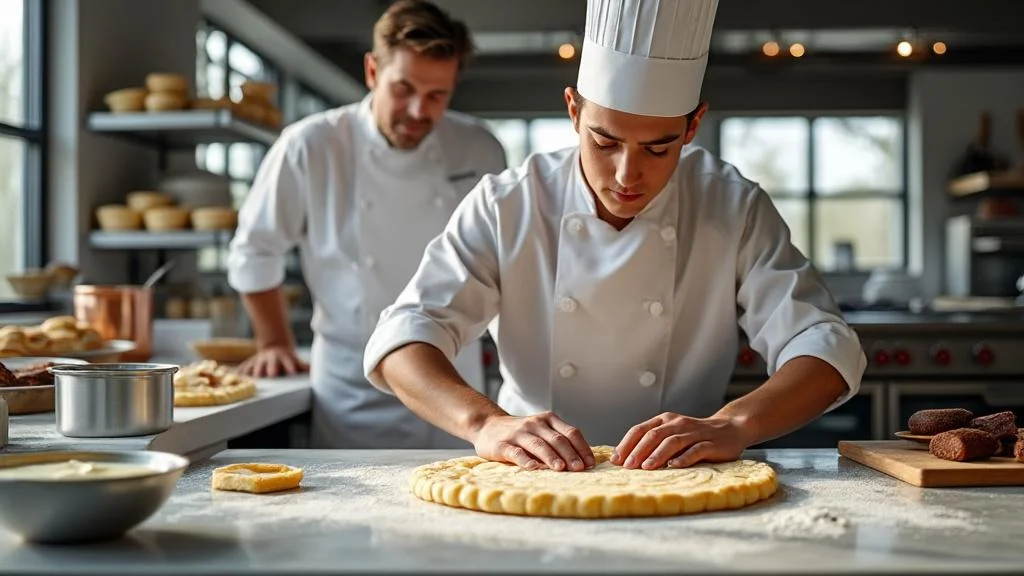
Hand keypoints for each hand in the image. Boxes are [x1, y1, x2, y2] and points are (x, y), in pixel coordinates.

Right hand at [235, 345, 307, 377]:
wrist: (275, 347)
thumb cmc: (288, 359)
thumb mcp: (296, 360)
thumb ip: (303, 366)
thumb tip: (313, 369)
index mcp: (284, 358)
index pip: (289, 362)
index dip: (291, 367)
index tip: (292, 373)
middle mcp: (271, 358)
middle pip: (271, 364)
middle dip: (271, 369)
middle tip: (271, 375)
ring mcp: (259, 360)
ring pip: (256, 365)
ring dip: (254, 371)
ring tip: (251, 379)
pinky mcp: (249, 363)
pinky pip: (244, 367)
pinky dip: (240, 372)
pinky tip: (235, 377)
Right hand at [472, 411, 595, 471]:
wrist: (487, 426)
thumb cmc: (521, 433)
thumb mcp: (541, 430)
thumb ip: (558, 441)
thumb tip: (583, 462)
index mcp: (548, 420)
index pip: (571, 432)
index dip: (582, 448)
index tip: (591, 463)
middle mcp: (535, 424)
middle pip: (557, 439)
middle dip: (570, 454)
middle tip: (579, 468)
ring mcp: (518, 433)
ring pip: (539, 445)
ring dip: (551, 457)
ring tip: (561, 468)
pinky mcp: (503, 445)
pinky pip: (516, 452)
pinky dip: (525, 460)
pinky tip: (533, 468)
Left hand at [611, 412, 750, 469]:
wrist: (730, 428)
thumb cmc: (695, 436)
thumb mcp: (672, 434)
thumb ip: (653, 442)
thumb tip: (627, 459)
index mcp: (665, 420)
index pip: (640, 429)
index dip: (626, 444)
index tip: (616, 460)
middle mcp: (678, 423)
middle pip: (654, 435)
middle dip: (638, 451)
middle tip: (627, 466)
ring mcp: (695, 433)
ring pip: (672, 441)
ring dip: (657, 454)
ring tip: (646, 467)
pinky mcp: (711, 443)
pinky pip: (696, 450)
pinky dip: (683, 458)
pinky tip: (673, 466)